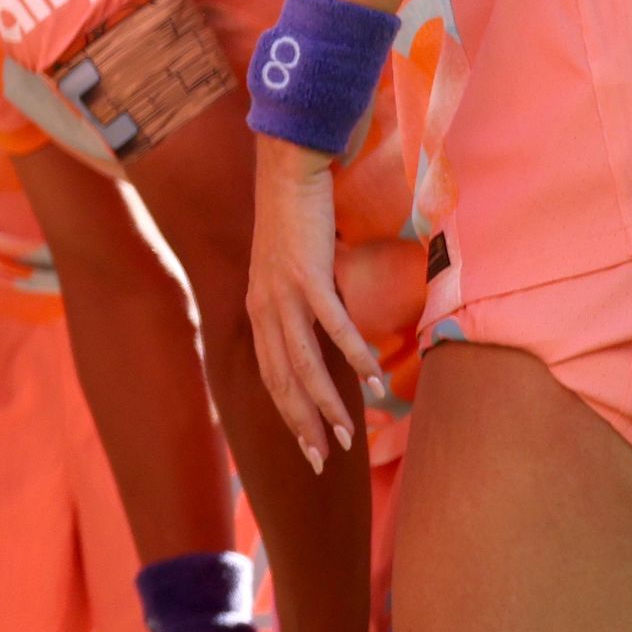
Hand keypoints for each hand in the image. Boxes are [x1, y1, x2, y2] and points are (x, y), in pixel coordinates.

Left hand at [245, 141, 383, 464]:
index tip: (308, 449)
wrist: (289, 169)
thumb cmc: (296, 220)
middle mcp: (265, 310)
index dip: (289, 416)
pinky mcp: (309, 276)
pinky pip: (334, 327)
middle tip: (325, 461)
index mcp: (258, 313)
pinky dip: (353, 356)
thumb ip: (301, 306)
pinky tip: (373, 381)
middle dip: (304, 427)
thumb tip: (325, 335)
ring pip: (304, 365)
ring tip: (349, 435)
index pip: (271, 378)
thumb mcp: (291, 272)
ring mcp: (285, 295)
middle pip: (284, 383)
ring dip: (328, 403)